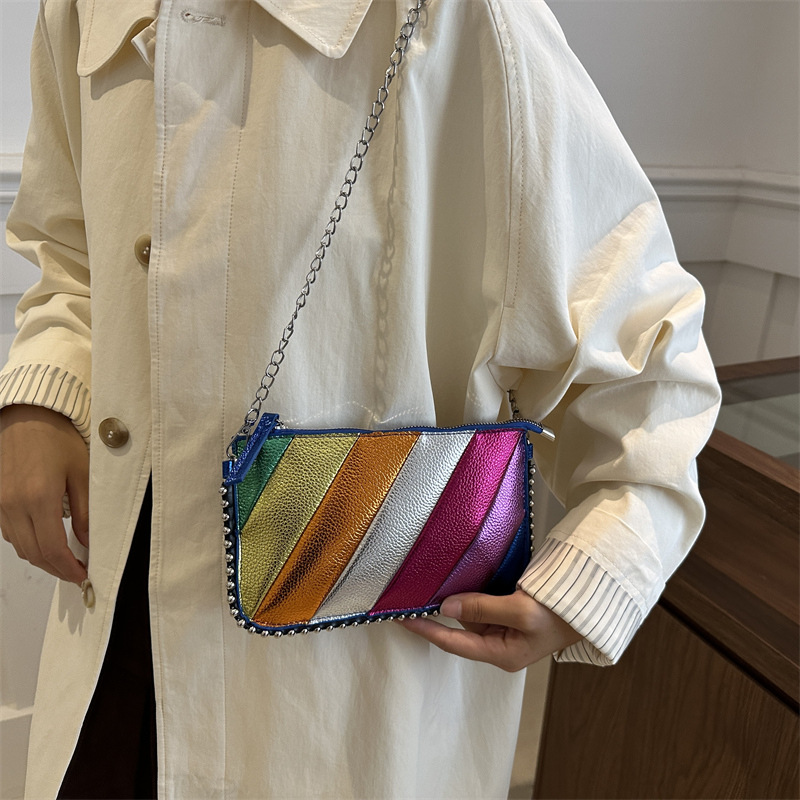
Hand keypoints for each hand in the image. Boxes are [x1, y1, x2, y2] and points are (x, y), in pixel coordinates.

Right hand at [0, 405, 88, 583]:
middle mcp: (14, 505)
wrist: (27, 416)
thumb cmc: (56, 438)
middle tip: (76, 572)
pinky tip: (45, 539)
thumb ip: (86, 511)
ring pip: (19, 546)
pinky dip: (27, 543)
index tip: (82, 574)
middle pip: (34, 554)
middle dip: (56, 569)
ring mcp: (0, 504)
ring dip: (41, 558)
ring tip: (64, 559)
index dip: (68, 568)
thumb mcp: (82, 473)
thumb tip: (88, 541)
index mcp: (39, 498)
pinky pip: (9, 533)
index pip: (53, 549)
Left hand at [398, 589, 582, 670]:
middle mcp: (499, 643)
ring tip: (439, 577)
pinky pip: (483, 602)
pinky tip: (463, 575)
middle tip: (417, 589)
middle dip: (442, 608)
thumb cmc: (559, 613)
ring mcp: (505, 628)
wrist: (591, 603)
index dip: (426, 630)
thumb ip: (482, 607)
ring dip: (458, 596)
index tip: (402, 618)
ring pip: (470, 611)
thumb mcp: (520, 611)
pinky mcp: (510, 612)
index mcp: (501, 653)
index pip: (453, 642)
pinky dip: (472, 590)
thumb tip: (447, 606)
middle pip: (460, 626)